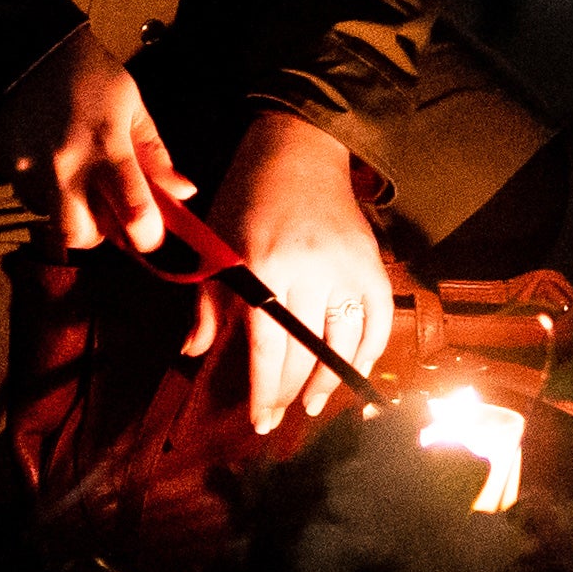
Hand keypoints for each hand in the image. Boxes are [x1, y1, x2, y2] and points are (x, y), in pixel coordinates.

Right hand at [0, 31, 190, 254]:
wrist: (22, 48)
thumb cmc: (85, 72)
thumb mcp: (130, 103)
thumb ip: (155, 153)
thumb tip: (184, 191)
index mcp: (107, 145)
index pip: (134, 212)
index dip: (149, 235)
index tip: (152, 234)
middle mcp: (67, 166)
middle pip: (82, 236)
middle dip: (101, 235)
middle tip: (109, 215)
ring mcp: (31, 171)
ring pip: (52, 222)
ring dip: (72, 216)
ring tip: (80, 187)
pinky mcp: (4, 169)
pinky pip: (29, 200)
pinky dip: (46, 197)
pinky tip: (53, 171)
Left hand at [198, 111, 391, 432]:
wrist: (297, 151)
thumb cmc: (246, 197)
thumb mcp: (215, 243)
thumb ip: (206, 302)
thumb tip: (193, 353)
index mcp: (264, 265)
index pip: (268, 346)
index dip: (264, 390)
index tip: (259, 421)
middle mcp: (310, 269)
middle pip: (305, 350)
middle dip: (290, 392)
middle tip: (279, 416)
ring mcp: (347, 266)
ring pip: (344, 342)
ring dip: (329, 381)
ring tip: (313, 405)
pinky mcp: (372, 261)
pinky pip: (379, 320)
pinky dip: (370, 352)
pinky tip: (352, 373)